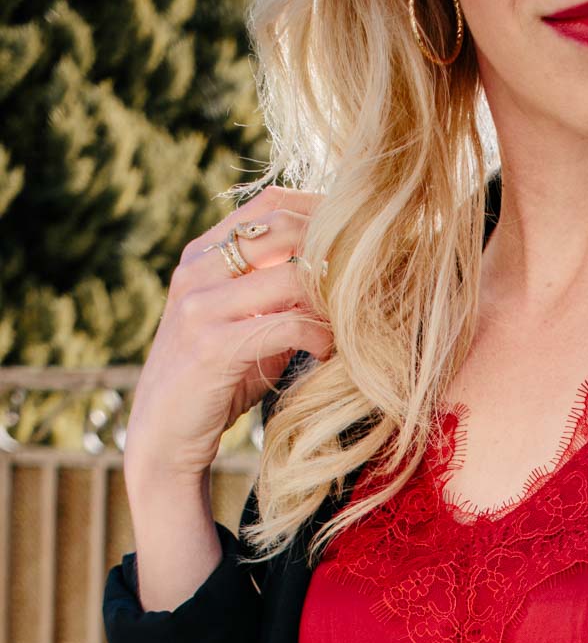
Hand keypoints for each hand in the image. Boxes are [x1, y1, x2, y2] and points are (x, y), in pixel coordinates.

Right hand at [123, 186, 334, 490]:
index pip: (269, 204)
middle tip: (368, 283)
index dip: (320, 211)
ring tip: (352, 323)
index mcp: (202, 255)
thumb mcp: (247, 328)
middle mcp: (197, 270)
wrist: (164, 438)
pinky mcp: (212, 346)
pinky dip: (319, 337)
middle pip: (283, 228)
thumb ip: (279, 298)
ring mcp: (200, 306)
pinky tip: (329, 353)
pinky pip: (286, 325)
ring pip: (290, 276)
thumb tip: (340, 278)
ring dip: (332, 299)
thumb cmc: (215, 384)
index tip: (362, 239)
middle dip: (334, 253)